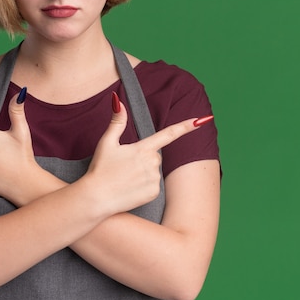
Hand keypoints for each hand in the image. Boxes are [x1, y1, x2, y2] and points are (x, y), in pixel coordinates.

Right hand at [86, 93, 209, 215]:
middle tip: (124, 166)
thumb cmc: (100, 170)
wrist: (97, 198)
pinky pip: (153, 185)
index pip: (169, 134)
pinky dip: (143, 186)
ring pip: (154, 170)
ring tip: (124, 179)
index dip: (186, 126)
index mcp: (143, 148)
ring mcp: (154, 179)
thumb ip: (117, 122)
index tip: (202, 119)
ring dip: (143, 172)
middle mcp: (152, 163)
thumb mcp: (107, 143)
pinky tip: (130, 189)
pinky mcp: (154, 192)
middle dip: (143, 158)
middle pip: (154, 155)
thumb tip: (118, 101)